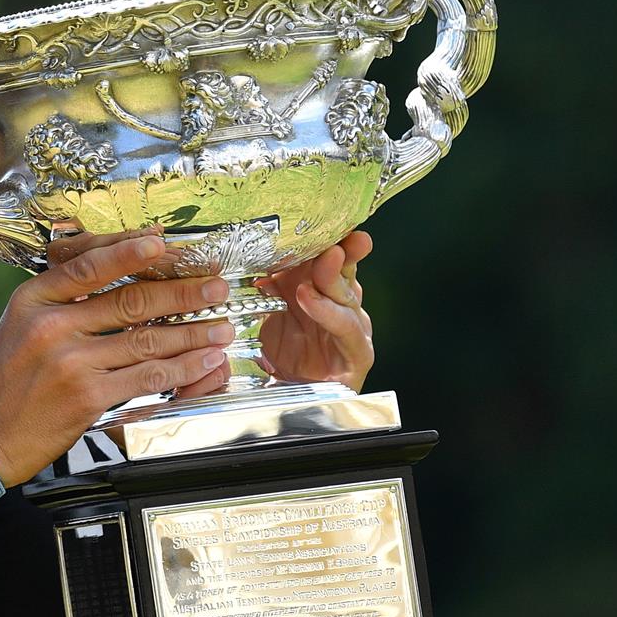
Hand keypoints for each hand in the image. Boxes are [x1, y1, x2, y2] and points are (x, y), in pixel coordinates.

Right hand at [0, 230, 232, 485]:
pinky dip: (181, 368)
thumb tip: (118, 268)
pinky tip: (202, 360)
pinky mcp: (87, 397)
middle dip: (183, 293)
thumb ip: (62, 297)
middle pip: (130, 301)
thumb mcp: (21, 323)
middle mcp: (50, 327)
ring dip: (192, 333)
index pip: (90, 266)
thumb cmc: (8, 380)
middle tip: (215, 287)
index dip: (132, 252)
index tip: (166, 243)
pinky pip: (146, 377)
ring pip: (146, 341)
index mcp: (33, 300)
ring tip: (219, 326)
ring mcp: (70, 363)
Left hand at [256, 231, 374, 391]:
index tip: (331, 219)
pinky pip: (345, 328)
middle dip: (339, 250)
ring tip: (323, 259)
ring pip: (347, 296)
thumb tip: (258, 262)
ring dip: (332, 276)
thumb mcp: (274, 316)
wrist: (295, 397)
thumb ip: (272, 289)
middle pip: (344, 272)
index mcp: (326, 292)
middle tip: (329, 234)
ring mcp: (353, 329)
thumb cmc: (290, 356)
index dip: (333, 239)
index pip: (333, 259)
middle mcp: (344, 306)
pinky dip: (326, 311)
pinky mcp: (357, 355)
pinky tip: (309, 298)